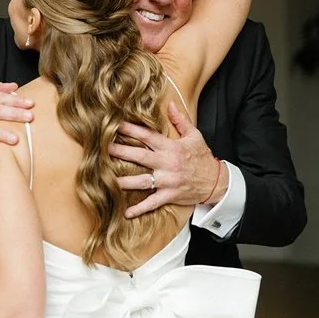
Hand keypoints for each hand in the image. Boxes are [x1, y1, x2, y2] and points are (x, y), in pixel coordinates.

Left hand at [108, 102, 227, 217]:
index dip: (131, 130)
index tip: (115, 124)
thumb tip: (170, 104)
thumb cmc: (202, 158)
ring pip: (142, 180)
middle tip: (102, 148)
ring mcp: (168, 181)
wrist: (216, 182)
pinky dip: (140, 209)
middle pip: (140, 156)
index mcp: (171, 147)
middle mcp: (167, 164)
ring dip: (124, 181)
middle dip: (120, 151)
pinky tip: (126, 212)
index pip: (148, 136)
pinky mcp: (170, 196)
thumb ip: (181, 120)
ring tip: (106, 179)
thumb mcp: (194, 136)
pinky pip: (152, 203)